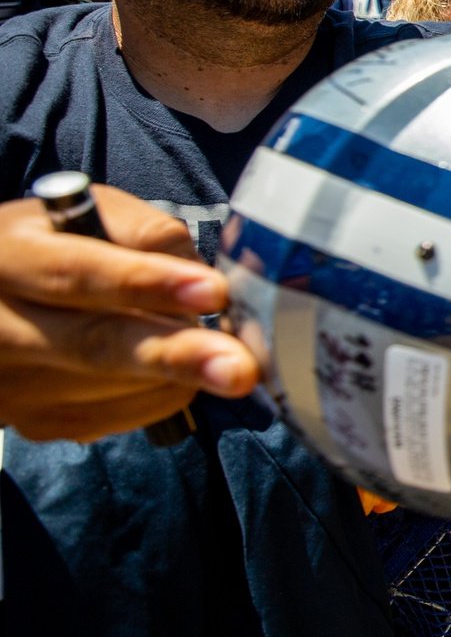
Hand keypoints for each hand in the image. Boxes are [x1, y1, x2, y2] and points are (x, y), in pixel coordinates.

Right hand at [0, 189, 260, 440]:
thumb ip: (146, 234)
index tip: (212, 292)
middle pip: (95, 345)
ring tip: (207, 343)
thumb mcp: (90, 214)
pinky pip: (123, 417)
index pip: (77, 274)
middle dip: (176, 357)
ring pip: (120, 386)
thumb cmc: (58, 244)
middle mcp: (1, 327)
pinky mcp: (36, 422)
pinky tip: (171, 370)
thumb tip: (202, 279)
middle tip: (240, 368)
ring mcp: (13, 383)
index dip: (146, 283)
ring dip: (181, 369)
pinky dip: (165, 394)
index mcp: (8, 259)